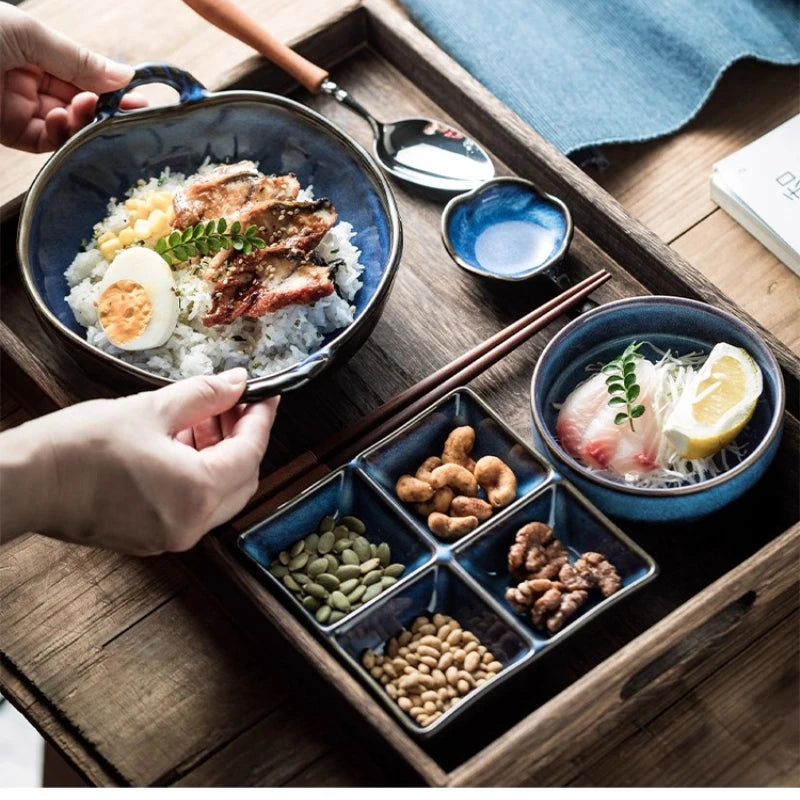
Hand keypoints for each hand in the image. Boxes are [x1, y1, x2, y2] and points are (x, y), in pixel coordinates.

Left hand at [0, 4, 146, 151]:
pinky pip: (47, 141)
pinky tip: (62, 120)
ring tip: (86, 108)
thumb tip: (125, 75)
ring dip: (82, 120)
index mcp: (32, 50)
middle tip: (126, 111)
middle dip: (102, 107)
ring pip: (67, 124)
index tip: (138, 97)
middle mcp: (28, 80)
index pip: (81, 73)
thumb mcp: (29, 35)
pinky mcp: (9, 133)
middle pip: (78, 102)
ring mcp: (19, 108)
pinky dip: (61, 135)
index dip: (109, 86)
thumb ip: (78, 60)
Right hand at [0, 369, 279, 554]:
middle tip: (230, 404)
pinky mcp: (153, 538)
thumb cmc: (79, 448)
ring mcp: (172, 537)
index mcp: (198, 492)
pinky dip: (198, 475)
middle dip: (242, 438)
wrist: (26, 483)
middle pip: (243, 478)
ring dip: (219, 455)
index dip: (261, 418)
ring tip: (200, 418)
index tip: (265, 395)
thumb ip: (203, 396)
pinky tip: (180, 443)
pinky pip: (194, 506)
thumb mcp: (151, 410)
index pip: (251, 452)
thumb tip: (237, 384)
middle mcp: (191, 524)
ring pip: (219, 494)